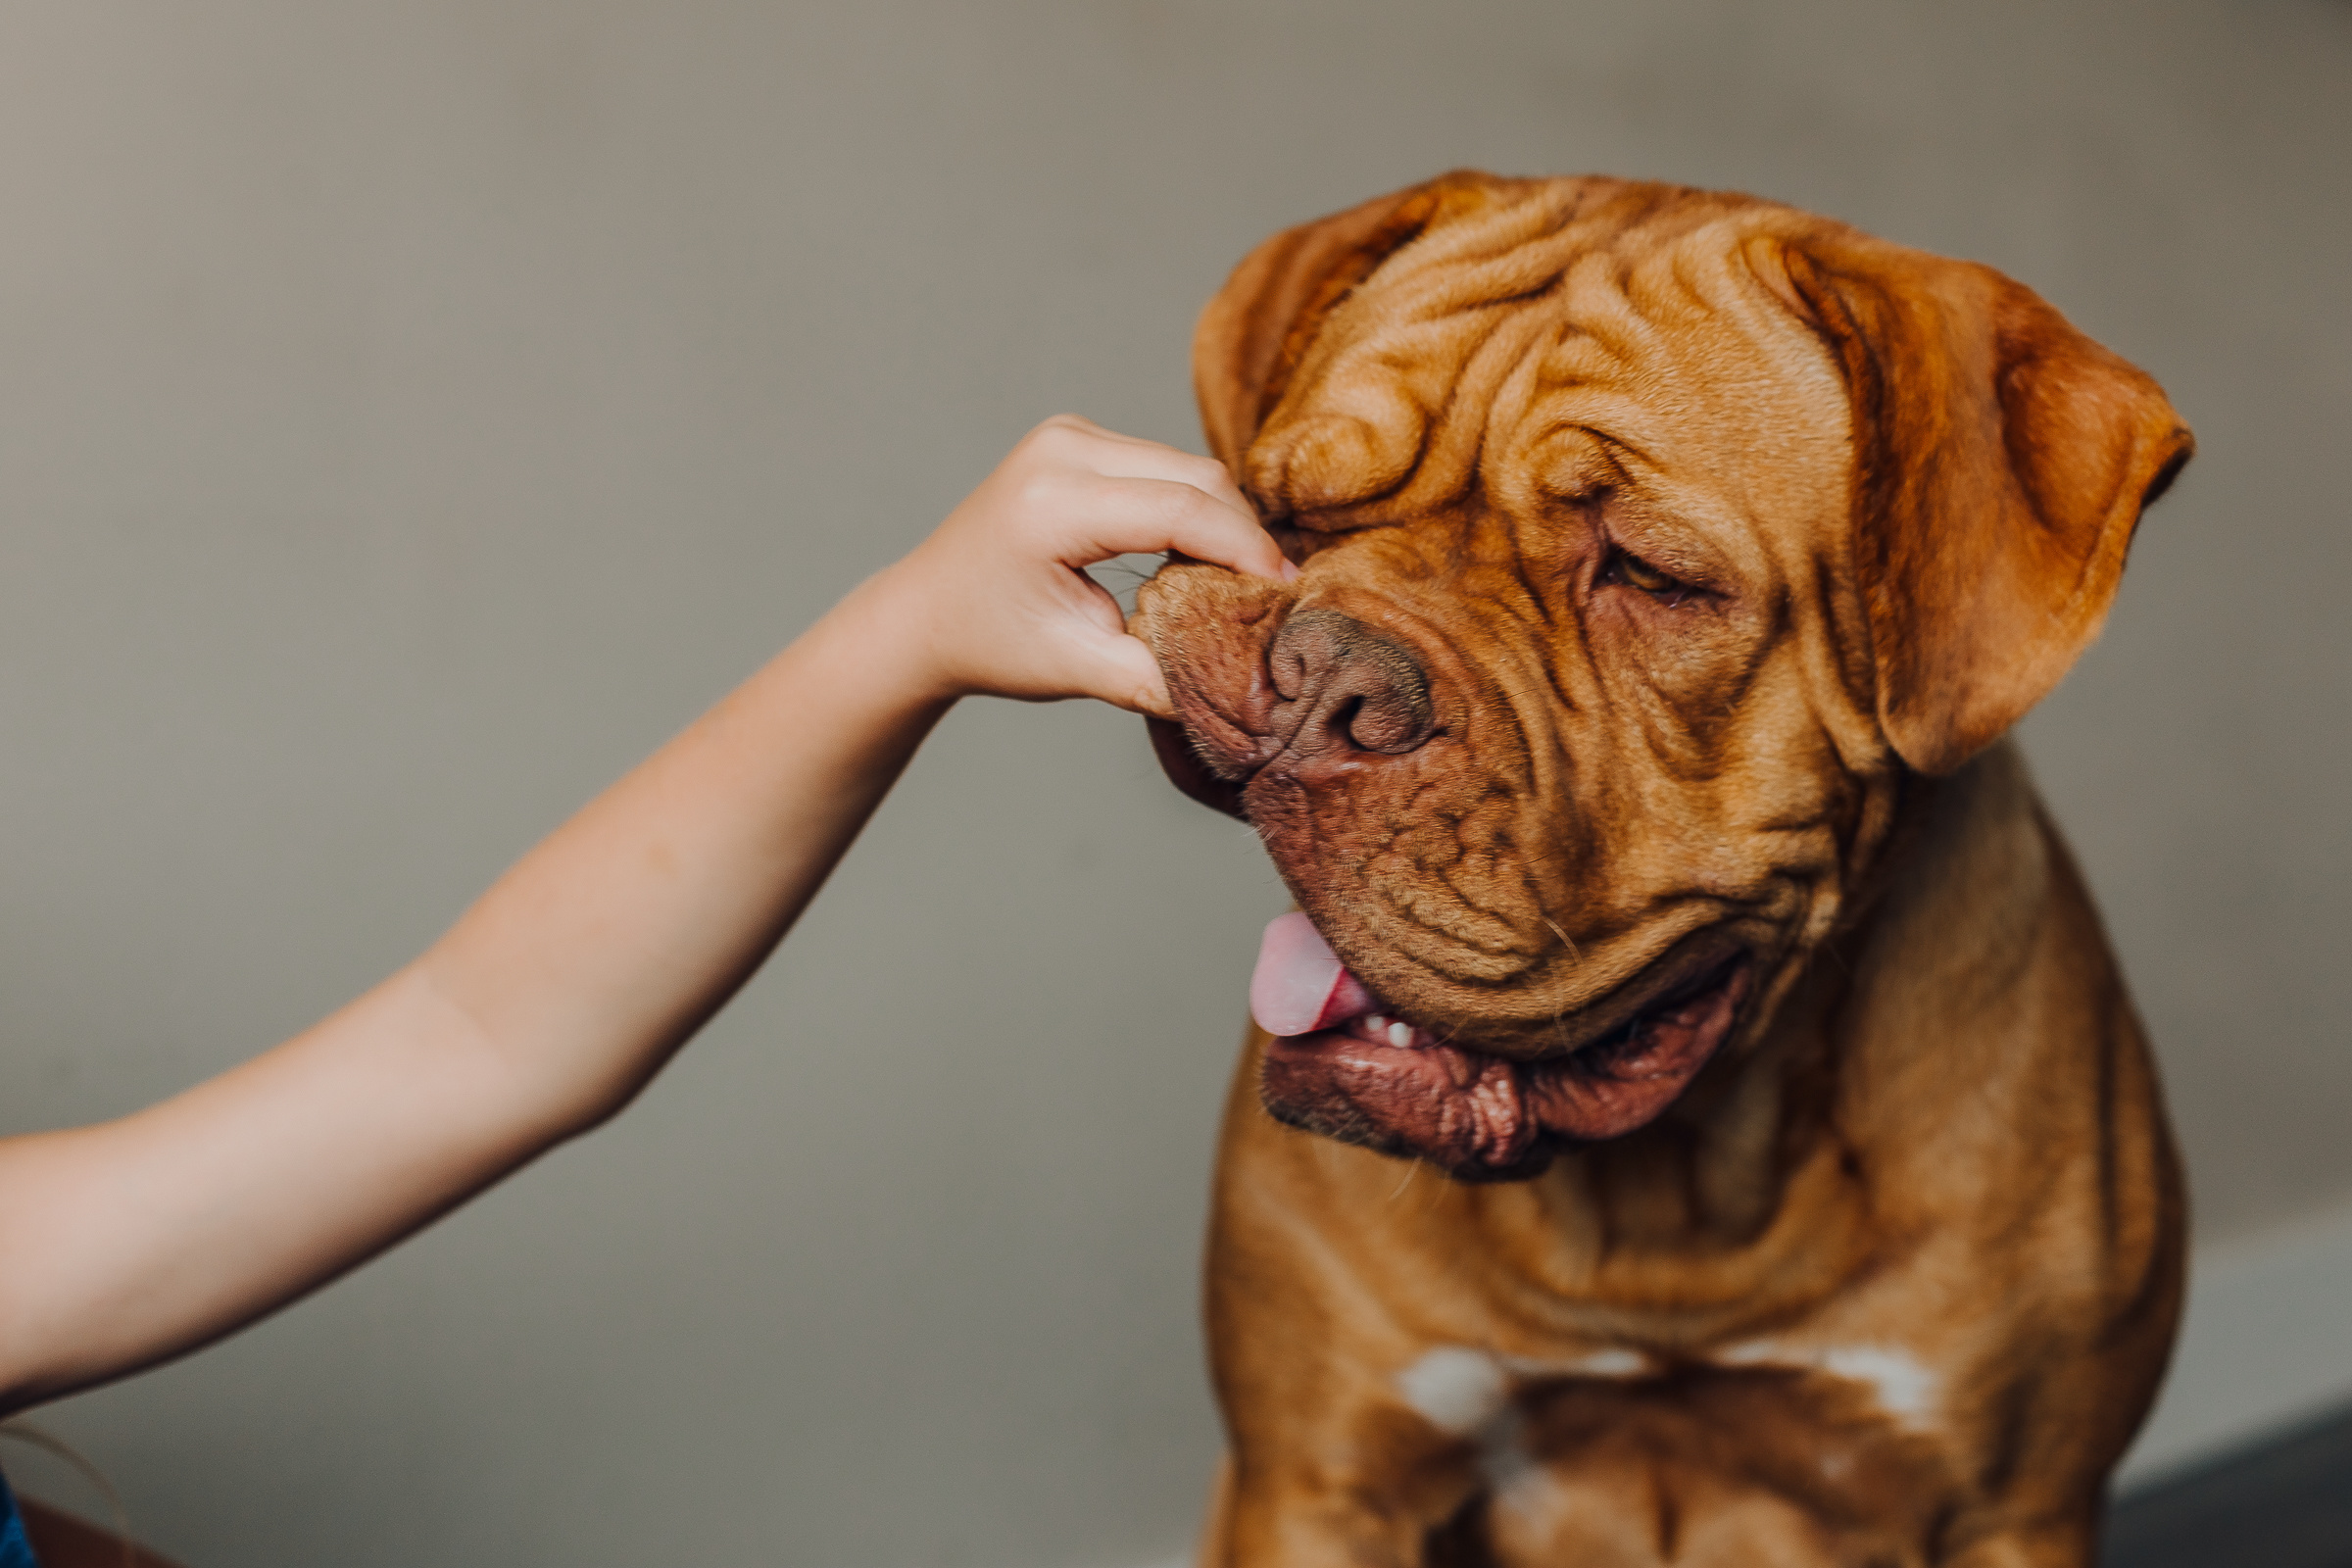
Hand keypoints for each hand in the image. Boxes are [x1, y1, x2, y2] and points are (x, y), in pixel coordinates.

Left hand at [870, 415, 1292, 715]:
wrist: (925, 612)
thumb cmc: (989, 642)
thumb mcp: (1074, 668)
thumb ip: (1157, 675)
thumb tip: (1242, 685)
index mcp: (1052, 501)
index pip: (1180, 510)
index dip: (1245, 552)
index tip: (1285, 597)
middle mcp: (1061, 448)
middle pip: (1195, 477)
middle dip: (1243, 537)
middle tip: (1272, 599)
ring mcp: (1069, 434)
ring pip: (1188, 467)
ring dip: (1223, 523)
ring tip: (1237, 585)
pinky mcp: (1079, 438)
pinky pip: (1165, 465)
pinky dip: (1194, 509)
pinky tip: (1200, 559)